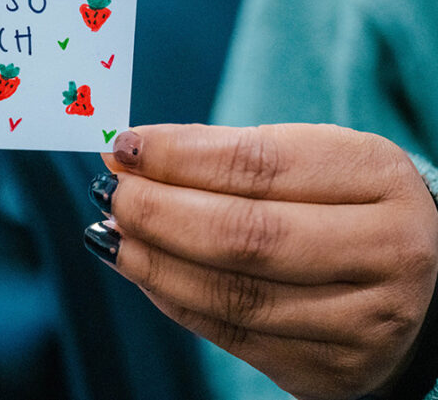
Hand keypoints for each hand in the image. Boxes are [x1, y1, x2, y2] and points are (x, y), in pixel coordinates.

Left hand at [89, 124, 437, 398]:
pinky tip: (140, 268)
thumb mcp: (308, 160)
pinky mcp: (330, 370)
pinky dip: (172, 298)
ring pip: (233, 295)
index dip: (179, 156)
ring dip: (153, 260)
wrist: (413, 287)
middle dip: (159, 212)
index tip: (122, 146)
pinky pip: (230, 335)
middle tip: (110, 192)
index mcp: (379, 177)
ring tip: (110, 232)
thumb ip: (223, 153)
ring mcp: (364, 321)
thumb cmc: (341, 206)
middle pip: (247, 236)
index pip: (261, 165)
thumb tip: (130, 153)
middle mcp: (387, 252)